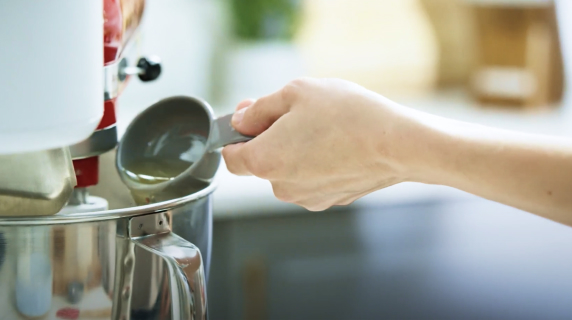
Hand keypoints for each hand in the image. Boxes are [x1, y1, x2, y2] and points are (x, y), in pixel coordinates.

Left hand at [222, 78, 423, 210]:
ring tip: (324, 129)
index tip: (250, 119)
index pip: (230, 157)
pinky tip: (337, 145)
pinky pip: (310, 179)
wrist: (397, 144)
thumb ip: (258, 109)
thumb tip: (240, 119)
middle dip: (271, 138)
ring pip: (287, 170)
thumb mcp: (295, 93)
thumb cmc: (347, 115)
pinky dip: (315, 163)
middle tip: (296, 114)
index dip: (236, 136)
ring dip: (295, 150)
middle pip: (261, 162)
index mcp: (265, 161)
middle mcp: (281, 187)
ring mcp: (306, 198)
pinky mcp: (329, 200)